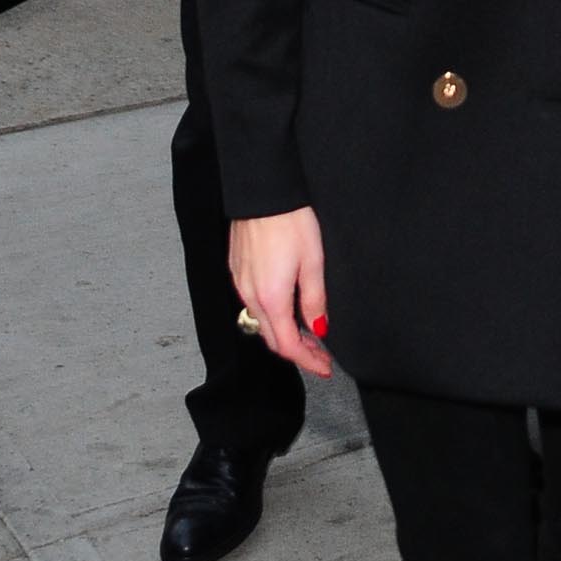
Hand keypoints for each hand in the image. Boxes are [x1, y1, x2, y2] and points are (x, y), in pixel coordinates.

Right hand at [230, 208, 332, 377]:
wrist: (262, 192)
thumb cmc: (290, 221)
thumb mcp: (313, 262)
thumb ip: (315, 301)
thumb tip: (319, 329)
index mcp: (272, 298)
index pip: (288, 345)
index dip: (308, 361)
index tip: (324, 368)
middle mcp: (251, 295)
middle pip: (272, 338)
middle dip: (298, 351)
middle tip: (320, 354)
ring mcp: (240, 282)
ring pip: (261, 322)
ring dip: (284, 333)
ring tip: (308, 333)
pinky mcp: (237, 270)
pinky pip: (253, 303)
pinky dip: (272, 315)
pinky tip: (287, 308)